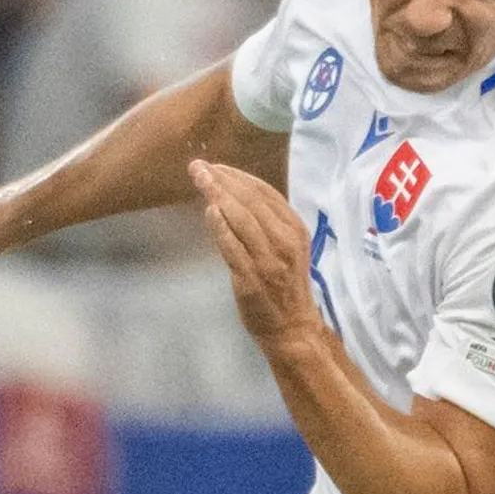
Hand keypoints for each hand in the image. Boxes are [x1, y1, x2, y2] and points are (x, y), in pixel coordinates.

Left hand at [189, 161, 324, 348]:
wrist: (292, 327)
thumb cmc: (286, 285)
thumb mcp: (288, 247)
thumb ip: (268, 223)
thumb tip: (235, 194)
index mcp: (296, 230)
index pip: (266, 193)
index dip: (240, 176)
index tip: (217, 166)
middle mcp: (285, 242)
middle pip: (251, 201)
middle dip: (223, 180)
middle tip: (199, 166)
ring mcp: (269, 261)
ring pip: (242, 220)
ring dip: (217, 195)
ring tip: (199, 179)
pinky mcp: (251, 279)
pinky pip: (233, 247)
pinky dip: (220, 227)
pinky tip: (208, 211)